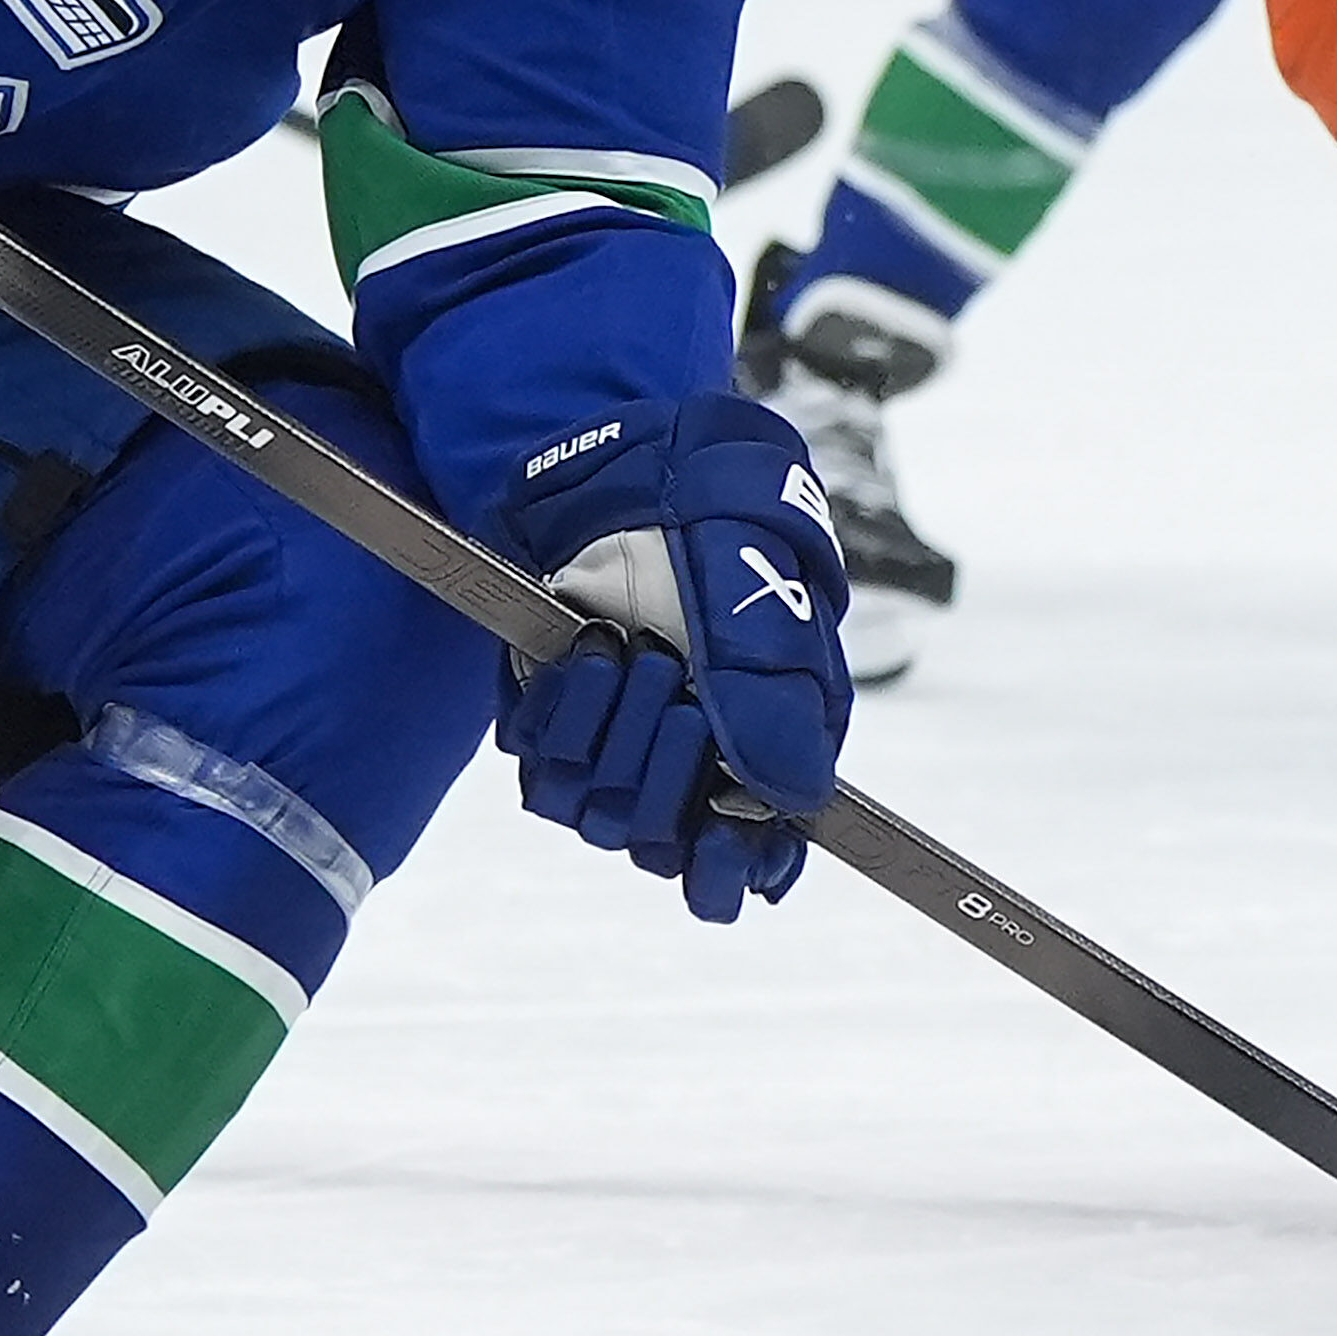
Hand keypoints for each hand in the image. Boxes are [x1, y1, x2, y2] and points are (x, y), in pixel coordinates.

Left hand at [486, 395, 855, 921]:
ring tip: (625, 648)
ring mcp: (619, 751)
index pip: (746, 865)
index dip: (728, 866)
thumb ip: (778, 703)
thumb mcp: (763, 602)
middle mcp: (691, 768)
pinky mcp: (556, 729)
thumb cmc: (717, 531)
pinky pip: (543, 775)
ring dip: (610, 733)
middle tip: (670, 673)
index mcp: (764, 754)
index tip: (720, 832)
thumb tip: (794, 802)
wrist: (627, 468)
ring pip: (599, 816)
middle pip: (662, 843)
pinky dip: (561, 716)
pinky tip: (583, 651)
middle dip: (662, 763)